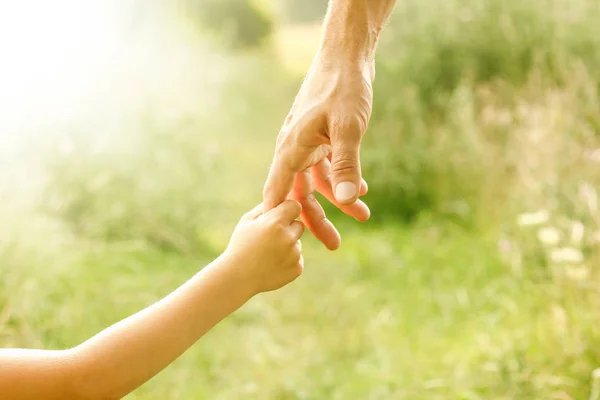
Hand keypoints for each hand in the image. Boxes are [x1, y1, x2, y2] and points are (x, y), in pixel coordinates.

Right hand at [223, 201, 304, 294]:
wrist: (237, 277)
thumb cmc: (240, 245)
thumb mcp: (247, 221)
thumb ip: (265, 206)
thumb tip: (280, 197)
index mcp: (276, 223)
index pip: (295, 206)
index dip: (287, 210)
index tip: (280, 215)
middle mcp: (288, 238)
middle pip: (299, 225)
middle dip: (288, 228)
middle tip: (270, 238)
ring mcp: (294, 254)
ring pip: (297, 243)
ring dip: (287, 246)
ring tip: (267, 254)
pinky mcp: (297, 268)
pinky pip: (297, 258)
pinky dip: (288, 261)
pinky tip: (272, 264)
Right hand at [263, 56, 373, 250]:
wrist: (347, 56)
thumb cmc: (343, 87)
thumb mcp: (348, 128)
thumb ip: (346, 165)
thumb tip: (347, 202)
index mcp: (291, 148)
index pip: (277, 192)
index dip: (279, 219)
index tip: (284, 245)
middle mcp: (295, 148)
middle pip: (300, 193)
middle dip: (317, 219)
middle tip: (334, 245)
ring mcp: (308, 143)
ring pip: (317, 182)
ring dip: (338, 200)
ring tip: (363, 218)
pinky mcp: (322, 137)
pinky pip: (329, 166)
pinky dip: (344, 179)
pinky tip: (362, 189)